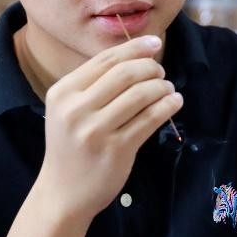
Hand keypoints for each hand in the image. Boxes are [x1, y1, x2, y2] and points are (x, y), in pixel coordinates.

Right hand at [33, 35, 182, 223]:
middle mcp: (76, 109)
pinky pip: (150, 119)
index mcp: (62, 93)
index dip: (134, 48)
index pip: (105, 60)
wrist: (63, 193)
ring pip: (141, 94)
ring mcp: (96, 131)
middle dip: (151, 67)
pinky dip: (167, 106)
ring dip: (162, 86)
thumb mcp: (68, 110)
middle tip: (161, 72)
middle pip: (125, 73)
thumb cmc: (71, 146)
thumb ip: (94, 84)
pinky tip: (174, 102)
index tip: (155, 43)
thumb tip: (138, 55)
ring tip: (168, 88)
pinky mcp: (116, 150)